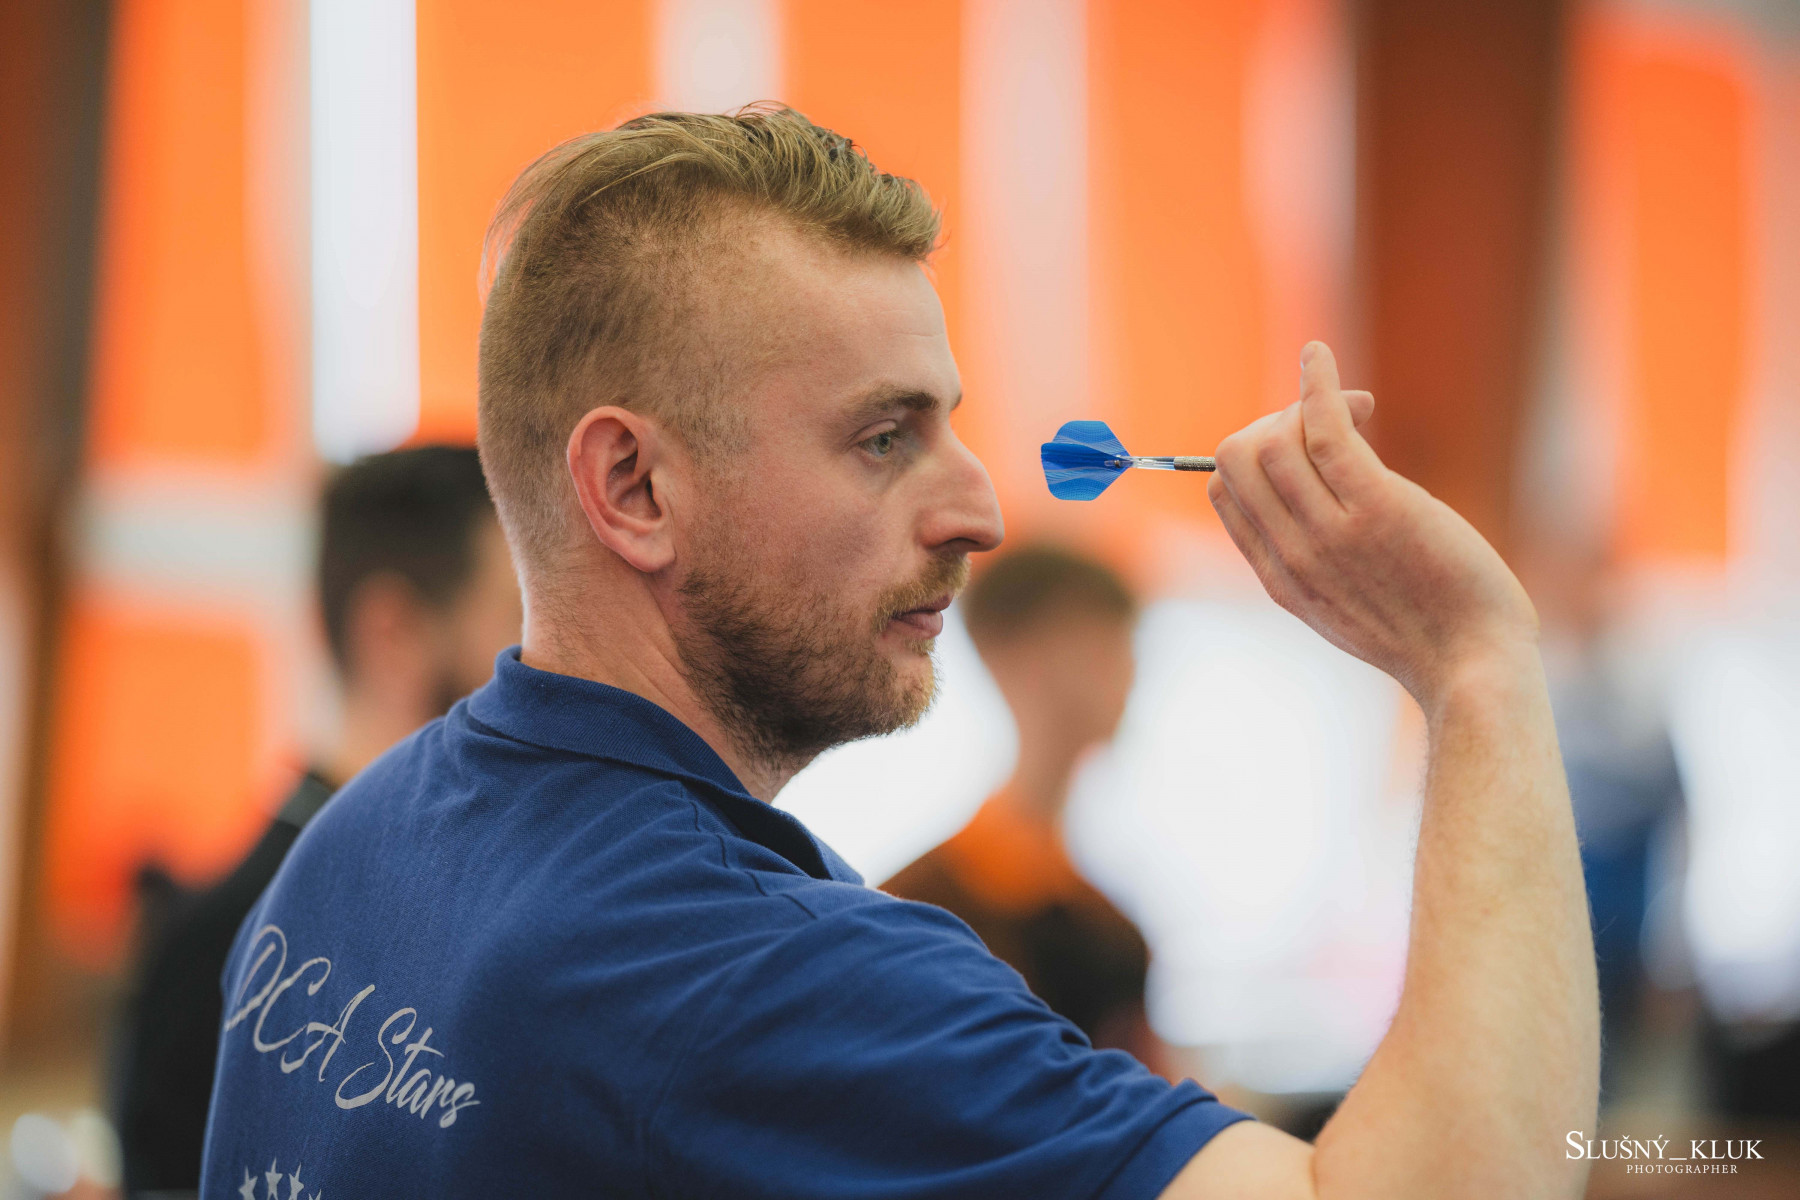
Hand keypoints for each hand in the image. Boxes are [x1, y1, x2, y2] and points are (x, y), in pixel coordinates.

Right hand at [1207, 342, 1537, 712]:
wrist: (1473, 664)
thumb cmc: (1425, 630)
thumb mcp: (1346, 603)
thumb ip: (1318, 558)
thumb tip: (1315, 494)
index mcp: (1279, 578)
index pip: (1224, 493)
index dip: (1254, 455)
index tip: (1307, 450)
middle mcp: (1292, 553)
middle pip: (1236, 458)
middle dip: (1274, 422)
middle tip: (1337, 423)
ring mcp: (1330, 531)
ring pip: (1272, 441)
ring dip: (1306, 401)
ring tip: (1359, 402)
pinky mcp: (1376, 507)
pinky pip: (1323, 427)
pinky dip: (1316, 382)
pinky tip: (1318, 357)